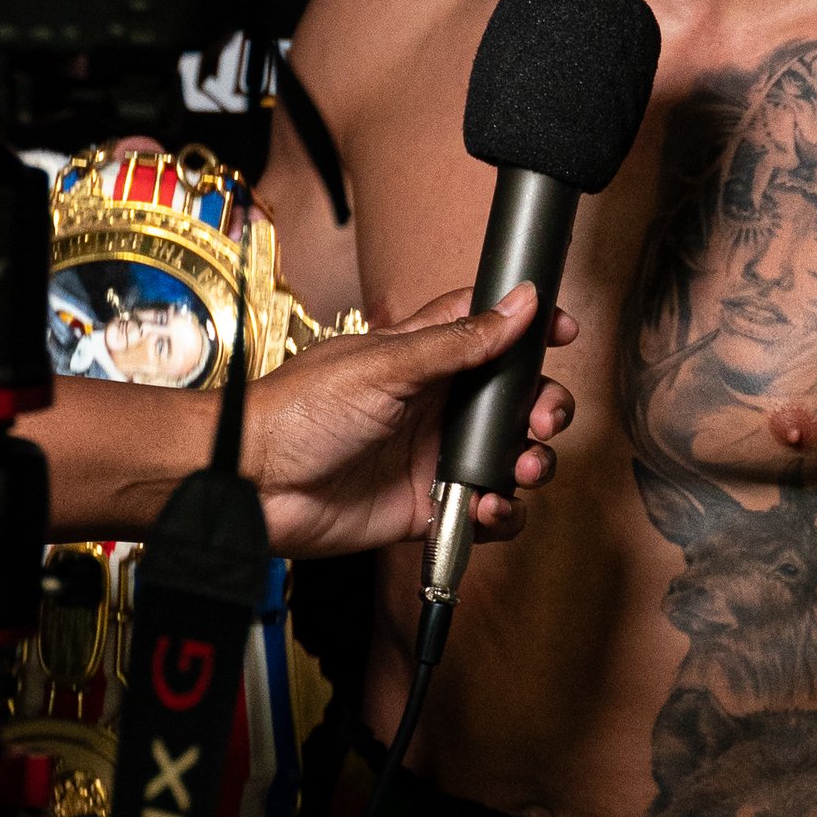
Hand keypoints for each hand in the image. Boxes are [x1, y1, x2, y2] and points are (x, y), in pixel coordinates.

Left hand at [25, 285, 573, 550]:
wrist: (254, 486)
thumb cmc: (298, 413)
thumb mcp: (386, 365)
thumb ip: (459, 341)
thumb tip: (520, 302)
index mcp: (422, 357)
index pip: (487, 330)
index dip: (527, 328)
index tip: (561, 332)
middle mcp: (433, 406)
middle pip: (512, 400)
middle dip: (541, 407)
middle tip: (541, 417)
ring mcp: (431, 458)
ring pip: (506, 457)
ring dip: (529, 463)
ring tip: (520, 468)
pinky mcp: (425, 507)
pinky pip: (483, 512)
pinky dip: (500, 514)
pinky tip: (487, 508)